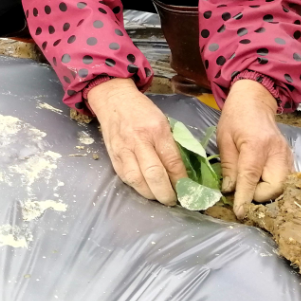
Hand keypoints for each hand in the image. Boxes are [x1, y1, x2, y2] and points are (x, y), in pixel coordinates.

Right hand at [87, 78, 187, 205]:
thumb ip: (170, 144)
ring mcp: (123, 149)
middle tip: (173, 200)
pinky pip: (125, 177)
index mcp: (156, 130)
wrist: (113, 100)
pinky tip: (145, 189)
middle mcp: (138, 140)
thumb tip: (181, 171)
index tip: (188, 190)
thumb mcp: (162, 121)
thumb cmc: (142, 110)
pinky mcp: (112, 155)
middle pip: (153, 174)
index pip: (171, 161)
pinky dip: (136, 187)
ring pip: (136, 179)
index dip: (181, 180)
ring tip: (159, 198)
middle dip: (165, 192)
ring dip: (150, 193)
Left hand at [219, 79, 292, 215]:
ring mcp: (286, 156)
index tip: (239, 212)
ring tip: (247, 187)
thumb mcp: (224, 139)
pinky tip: (256, 180)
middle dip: (257, 196)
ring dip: (264, 192)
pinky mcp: (289, 158)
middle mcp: (277, 153)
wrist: (255, 101)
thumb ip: (228, 165)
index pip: (251, 178)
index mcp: (257, 146)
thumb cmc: (235, 118)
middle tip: (241, 194)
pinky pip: (282, 180)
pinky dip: (270, 185)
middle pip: (273, 188)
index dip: (244, 197)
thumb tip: (229, 190)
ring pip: (280, 187)